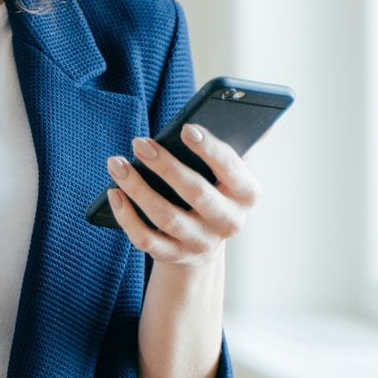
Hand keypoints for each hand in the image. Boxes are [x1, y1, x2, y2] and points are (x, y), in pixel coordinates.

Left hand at [104, 124, 259, 268]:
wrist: (203, 242)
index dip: (209, 149)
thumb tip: (264, 121)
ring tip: (116, 163)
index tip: (186, 128)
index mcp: (246, 194)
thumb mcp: (230, 170)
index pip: (231, 169)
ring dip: (137, 188)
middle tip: (139, 142)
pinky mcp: (173, 256)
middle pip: (195, 193)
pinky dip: (127, 217)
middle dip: (165, 166)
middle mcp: (228, 222)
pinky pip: (146, 239)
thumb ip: (239, 146)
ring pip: (165, 216)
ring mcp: (199, 242)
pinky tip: (113, 193)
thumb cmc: (213, 190)